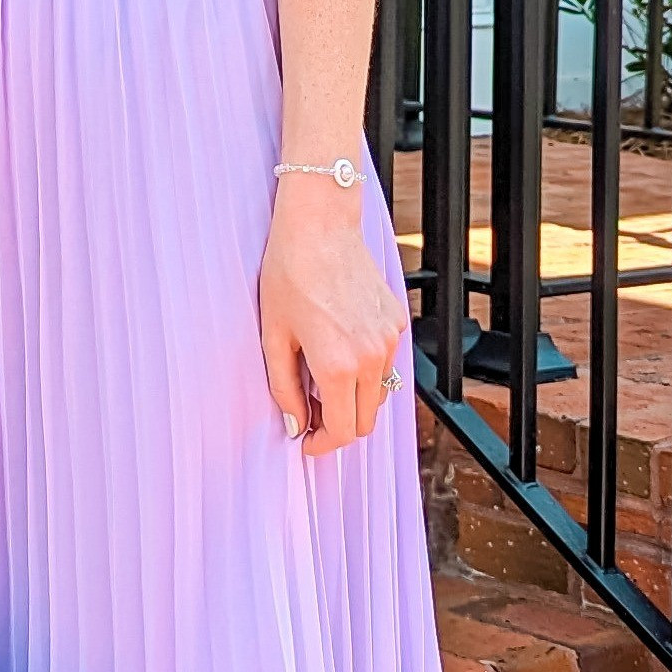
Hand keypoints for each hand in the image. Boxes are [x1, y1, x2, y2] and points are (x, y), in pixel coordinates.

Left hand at [259, 175, 407, 454]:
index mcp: (337, 365)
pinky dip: (365, 372)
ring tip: (321, 379)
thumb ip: (284, 388)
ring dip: (354, 400)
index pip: (342, 431)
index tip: (306, 440)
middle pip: (366, 421)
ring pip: (379, 394)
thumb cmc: (289, 274)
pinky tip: (339, 350)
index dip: (323, 445)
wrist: (320, 226)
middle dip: (338, 426)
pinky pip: (386, 364)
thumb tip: (295, 424)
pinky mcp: (397, 322)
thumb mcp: (274, 336)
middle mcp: (371, 357)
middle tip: (310, 414)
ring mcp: (389, 339)